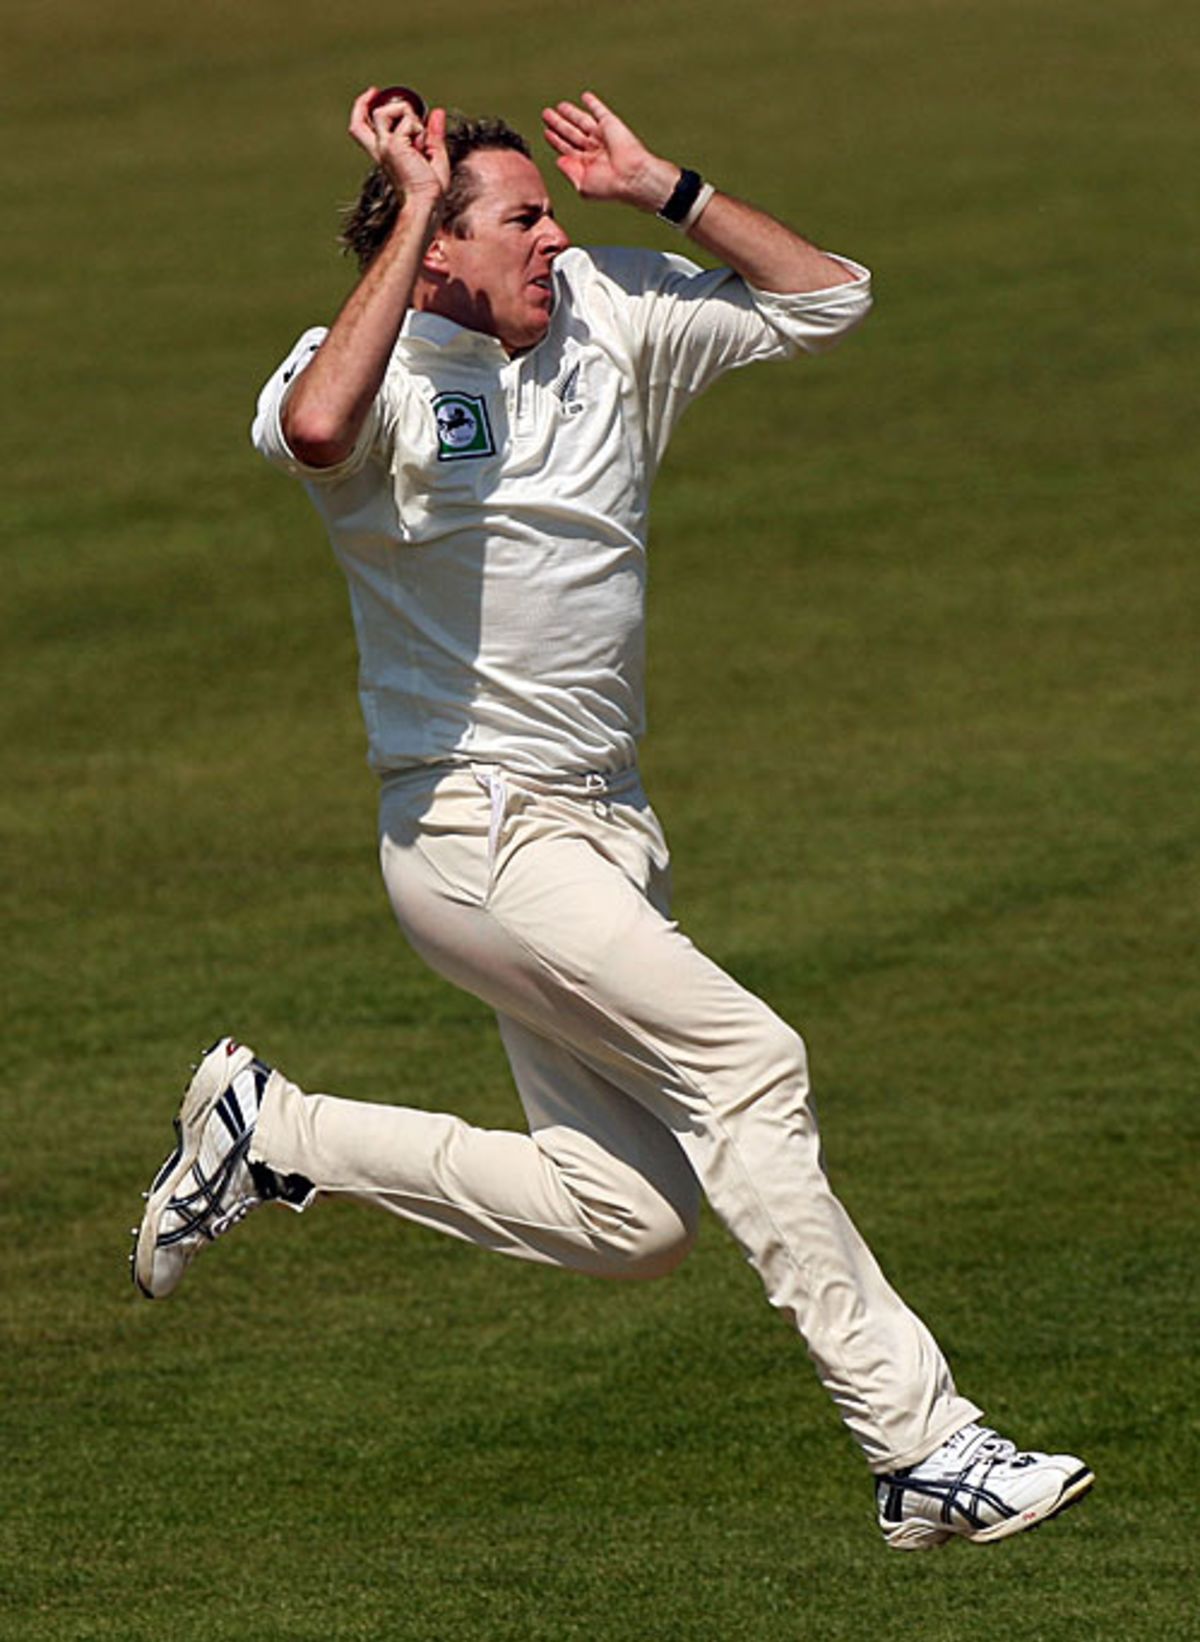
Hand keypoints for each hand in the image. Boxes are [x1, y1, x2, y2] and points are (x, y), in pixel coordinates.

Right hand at [348, 85, 449, 205]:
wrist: (426, 203)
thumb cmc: (430, 189)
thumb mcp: (435, 156)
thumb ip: (435, 134)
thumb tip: (437, 111)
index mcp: (385, 153)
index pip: (362, 130)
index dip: (362, 109)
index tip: (374, 93)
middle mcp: (381, 149)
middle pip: (358, 122)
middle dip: (363, 102)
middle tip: (375, 91)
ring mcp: (385, 147)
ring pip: (384, 111)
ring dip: (405, 113)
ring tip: (418, 133)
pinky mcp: (393, 146)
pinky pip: (407, 121)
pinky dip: (418, 127)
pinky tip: (421, 145)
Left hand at [542, 92, 677, 212]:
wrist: (631, 176)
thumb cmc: (609, 186)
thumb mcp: (583, 185)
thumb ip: (569, 172)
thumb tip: (559, 160)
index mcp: (587, 164)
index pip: (567, 148)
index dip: (556, 140)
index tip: (546, 132)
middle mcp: (594, 149)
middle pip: (571, 133)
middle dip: (558, 124)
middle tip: (546, 114)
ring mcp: (602, 136)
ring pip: (582, 120)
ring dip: (570, 113)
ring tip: (558, 106)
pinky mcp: (610, 124)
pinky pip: (600, 110)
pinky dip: (593, 103)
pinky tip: (585, 96)